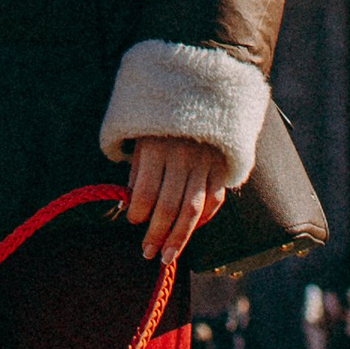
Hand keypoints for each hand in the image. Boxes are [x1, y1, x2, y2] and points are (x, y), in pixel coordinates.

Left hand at [124, 133, 227, 262]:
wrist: (200, 93)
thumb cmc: (161, 122)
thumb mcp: (142, 138)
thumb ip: (136, 172)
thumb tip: (127, 208)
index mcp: (156, 147)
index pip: (145, 191)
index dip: (137, 212)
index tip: (132, 221)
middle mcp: (181, 156)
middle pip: (169, 206)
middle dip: (157, 234)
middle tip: (148, 253)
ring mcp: (205, 162)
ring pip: (193, 209)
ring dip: (180, 237)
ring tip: (169, 255)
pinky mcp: (222, 166)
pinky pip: (214, 199)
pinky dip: (205, 218)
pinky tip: (194, 229)